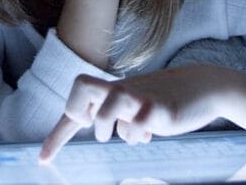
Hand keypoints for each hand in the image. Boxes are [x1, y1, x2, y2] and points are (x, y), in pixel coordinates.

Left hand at [39, 66, 234, 161]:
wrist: (202, 87)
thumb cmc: (163, 98)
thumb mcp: (132, 103)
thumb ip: (112, 111)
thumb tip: (94, 122)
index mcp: (111, 89)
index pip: (75, 106)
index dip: (56, 136)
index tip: (43, 160)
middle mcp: (121, 89)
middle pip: (80, 86)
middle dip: (80, 113)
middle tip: (96, 126)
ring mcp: (139, 97)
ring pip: (107, 112)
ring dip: (113, 129)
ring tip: (130, 133)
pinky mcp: (159, 108)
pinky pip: (138, 126)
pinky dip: (139, 136)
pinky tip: (150, 133)